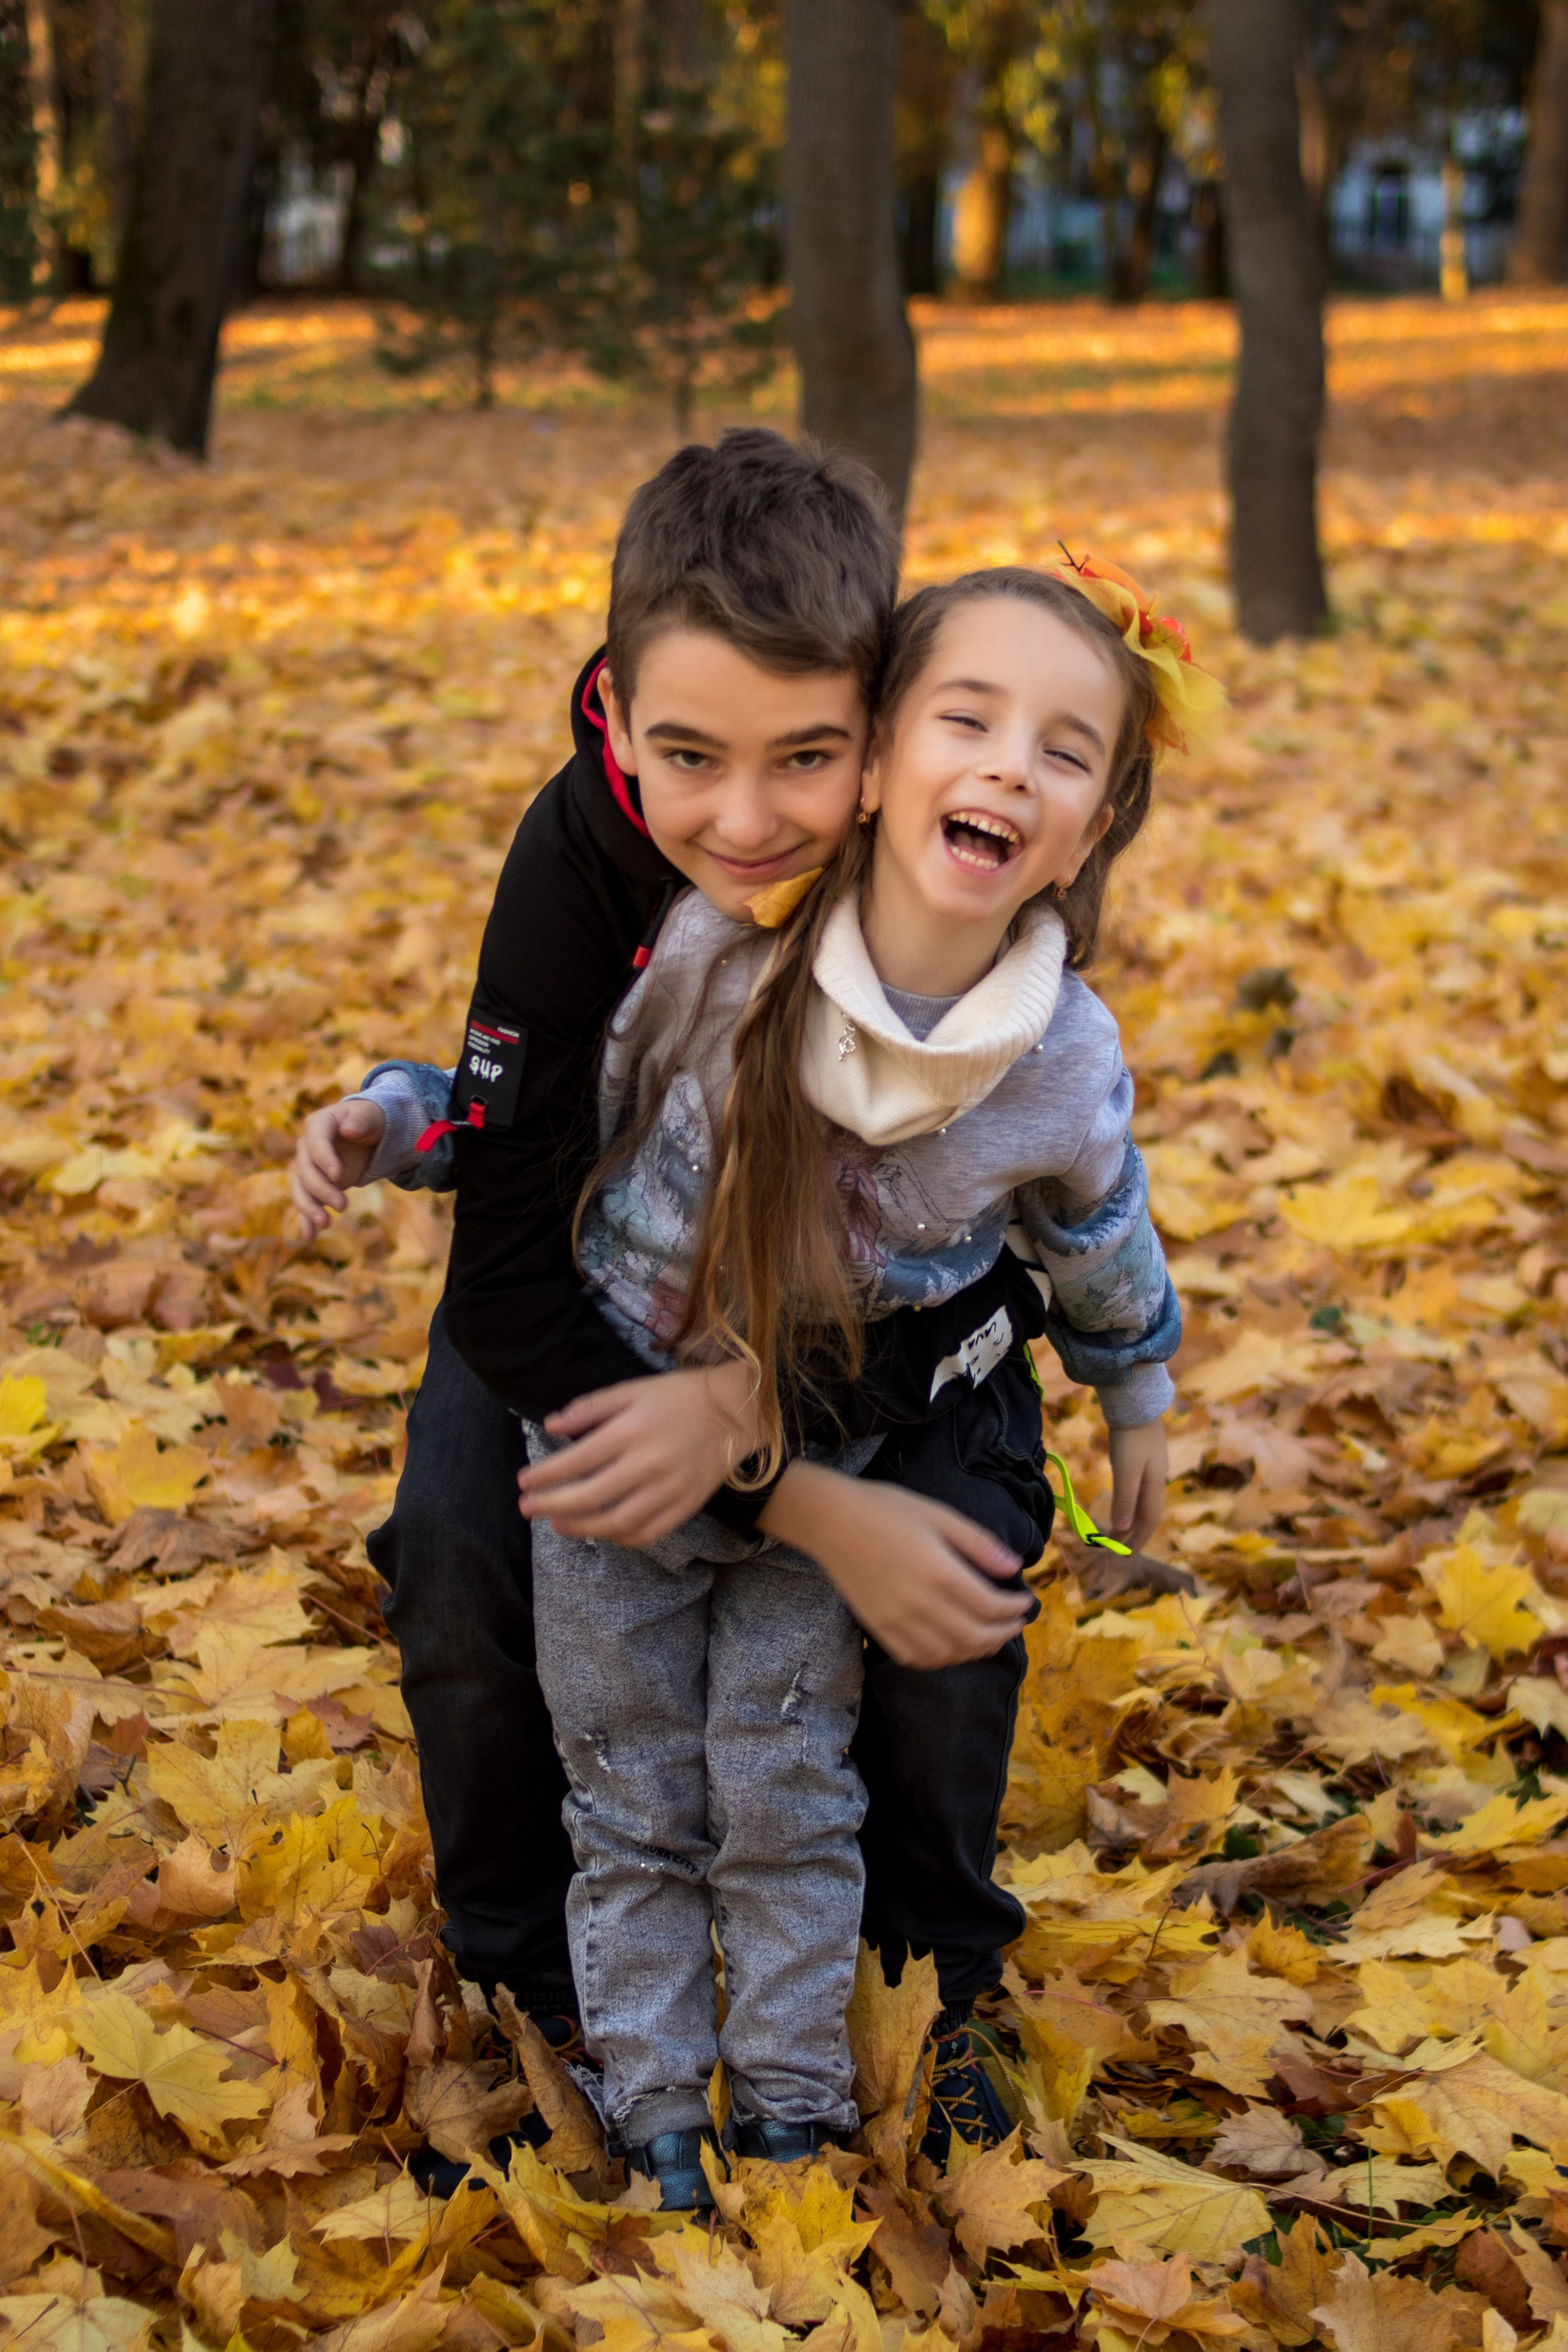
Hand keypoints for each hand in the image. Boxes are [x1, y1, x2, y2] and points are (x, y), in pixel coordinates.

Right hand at [291, 1098, 385, 1238]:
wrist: (368, 1134)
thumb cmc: (369, 1120)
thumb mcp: (371, 1116)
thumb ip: (362, 1120)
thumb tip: (349, 1130)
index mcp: (318, 1125)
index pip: (315, 1142)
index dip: (324, 1159)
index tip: (339, 1176)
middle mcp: (307, 1147)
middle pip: (306, 1171)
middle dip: (322, 1190)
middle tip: (344, 1206)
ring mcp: (308, 1168)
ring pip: (301, 1190)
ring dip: (310, 1209)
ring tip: (327, 1224)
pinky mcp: (315, 1186)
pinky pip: (307, 1204)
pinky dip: (306, 1221)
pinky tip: (309, 1237)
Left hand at [518, 1361, 762, 1545]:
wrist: (736, 1411)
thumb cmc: (679, 1396)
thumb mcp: (632, 1388)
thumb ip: (591, 1407)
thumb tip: (551, 1425)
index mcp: (633, 1429)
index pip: (577, 1460)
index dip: (545, 1474)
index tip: (523, 1481)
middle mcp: (650, 1462)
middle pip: (591, 1495)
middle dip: (551, 1504)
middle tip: (526, 1507)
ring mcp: (671, 1488)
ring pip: (617, 1521)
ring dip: (581, 1527)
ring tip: (556, 1523)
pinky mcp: (687, 1505)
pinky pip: (649, 1532)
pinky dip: (621, 1538)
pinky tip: (601, 1531)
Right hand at [758, 1461, 1030, 1668]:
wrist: (830, 1521)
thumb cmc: (886, 1509)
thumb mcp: (939, 1514)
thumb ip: (978, 1543)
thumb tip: (1014, 1567)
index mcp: (939, 1571)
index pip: (991, 1606)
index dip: (1015, 1608)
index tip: (1025, 1600)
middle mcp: (919, 1603)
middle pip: (974, 1636)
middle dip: (1003, 1633)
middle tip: (1016, 1623)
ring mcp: (896, 1620)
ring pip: (947, 1653)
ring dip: (976, 1650)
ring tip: (990, 1637)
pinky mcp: (878, 1627)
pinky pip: (916, 1657)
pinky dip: (941, 1658)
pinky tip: (953, 1647)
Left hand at [1108, 1419, 1166, 1552]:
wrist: (1136, 1401)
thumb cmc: (1131, 1436)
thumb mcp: (1126, 1470)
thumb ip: (1125, 1499)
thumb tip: (1122, 1529)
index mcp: (1155, 1484)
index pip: (1149, 1520)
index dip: (1138, 1539)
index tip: (1125, 1554)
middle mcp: (1157, 1477)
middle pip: (1149, 1512)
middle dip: (1135, 1532)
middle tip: (1119, 1547)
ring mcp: (1152, 1466)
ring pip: (1145, 1500)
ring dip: (1133, 1517)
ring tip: (1120, 1529)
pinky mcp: (1144, 1455)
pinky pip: (1139, 1487)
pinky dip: (1131, 1500)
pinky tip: (1124, 1499)